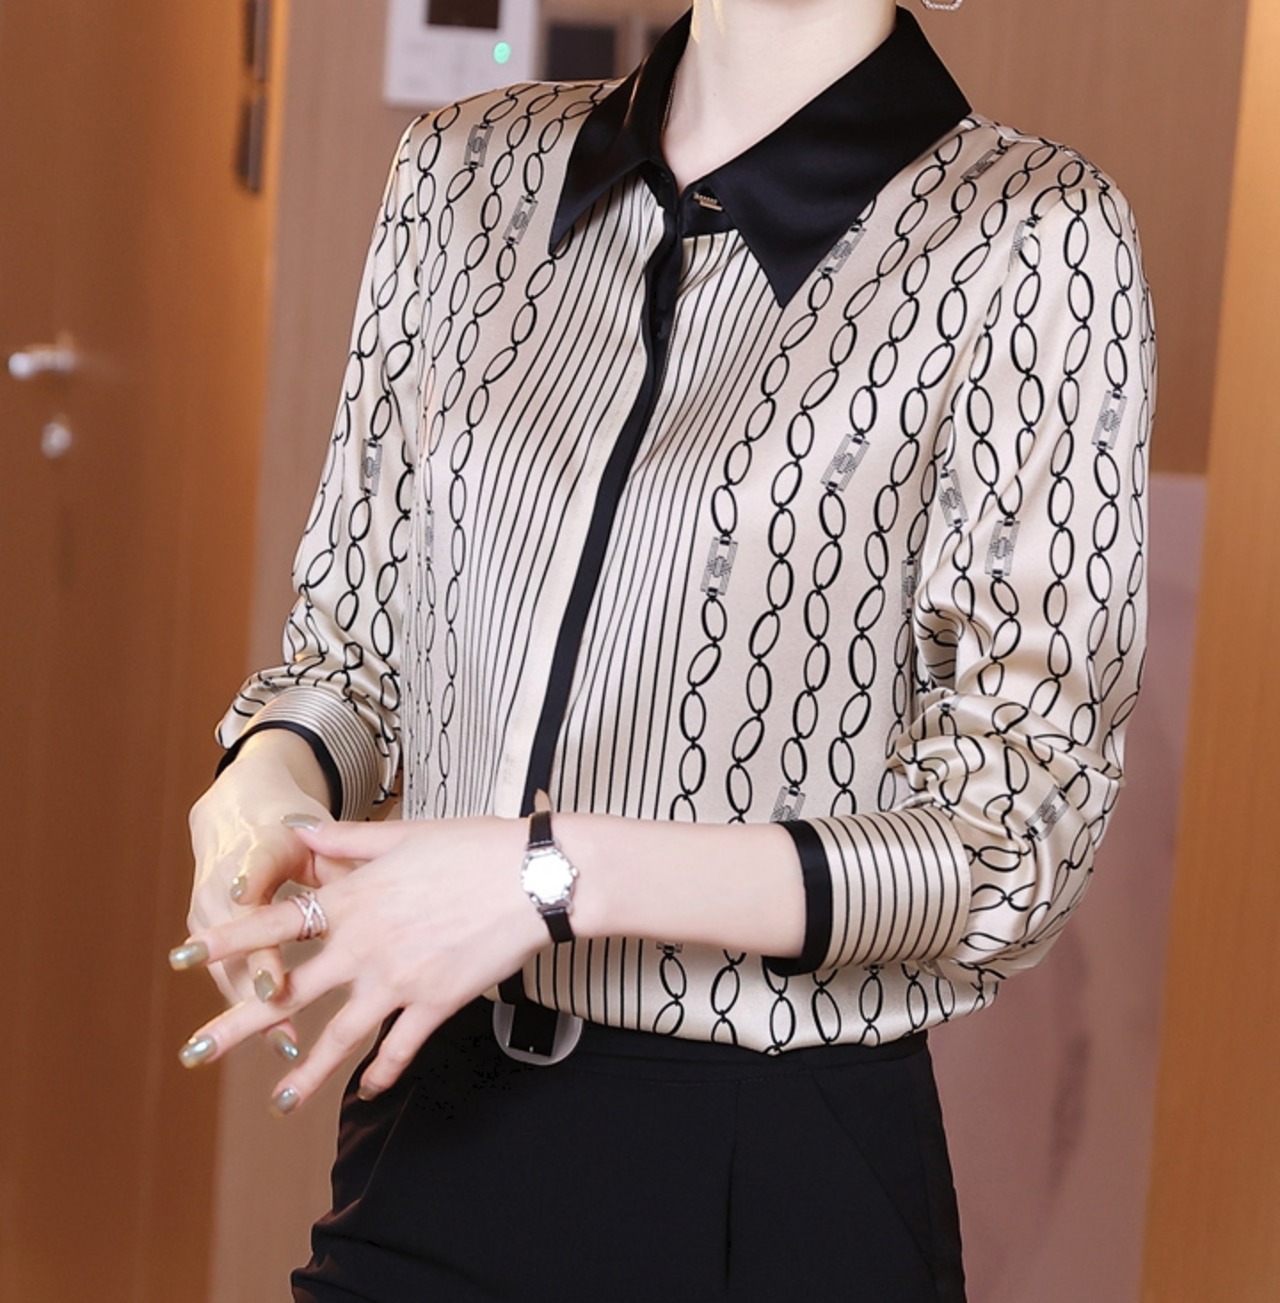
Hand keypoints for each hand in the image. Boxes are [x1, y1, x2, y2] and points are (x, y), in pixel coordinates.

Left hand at [174, 816, 543, 1111]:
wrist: (534, 877)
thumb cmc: (474, 846)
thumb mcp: (405, 835)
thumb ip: (347, 841)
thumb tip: (300, 832)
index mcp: (355, 899)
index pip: (275, 923)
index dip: (225, 940)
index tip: (180, 955)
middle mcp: (366, 945)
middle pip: (290, 992)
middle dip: (238, 1024)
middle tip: (195, 1051)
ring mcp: (399, 979)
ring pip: (339, 1037)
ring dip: (304, 1073)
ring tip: (277, 1103)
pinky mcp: (436, 1002)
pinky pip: (401, 1047)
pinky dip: (383, 1071)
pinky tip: (368, 1090)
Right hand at [181, 732, 334, 1054]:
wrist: (236, 819)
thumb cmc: (285, 828)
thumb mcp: (311, 834)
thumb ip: (338, 855)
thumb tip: (375, 877)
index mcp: (253, 855)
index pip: (253, 886)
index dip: (261, 918)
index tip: (272, 956)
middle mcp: (224, 891)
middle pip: (236, 945)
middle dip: (254, 981)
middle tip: (281, 1008)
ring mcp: (212, 919)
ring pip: (232, 973)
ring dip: (255, 1012)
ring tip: (288, 1049)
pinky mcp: (214, 943)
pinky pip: (236, 981)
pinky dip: (261, 1013)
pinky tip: (288, 1047)